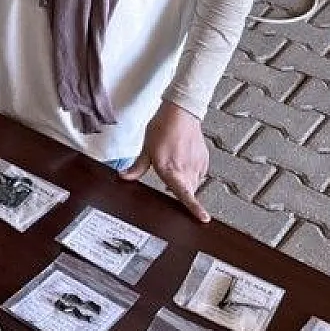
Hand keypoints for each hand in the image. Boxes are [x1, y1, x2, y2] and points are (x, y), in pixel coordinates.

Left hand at [122, 101, 211, 222]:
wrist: (180, 112)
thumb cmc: (163, 127)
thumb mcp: (146, 148)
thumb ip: (137, 167)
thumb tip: (125, 177)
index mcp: (170, 169)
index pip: (185, 194)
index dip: (194, 208)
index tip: (203, 218)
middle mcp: (186, 169)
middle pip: (187, 191)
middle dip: (180, 192)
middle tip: (170, 178)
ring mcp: (197, 165)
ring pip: (193, 184)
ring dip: (185, 183)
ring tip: (175, 166)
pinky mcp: (204, 160)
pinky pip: (198, 174)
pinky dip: (190, 173)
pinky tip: (183, 161)